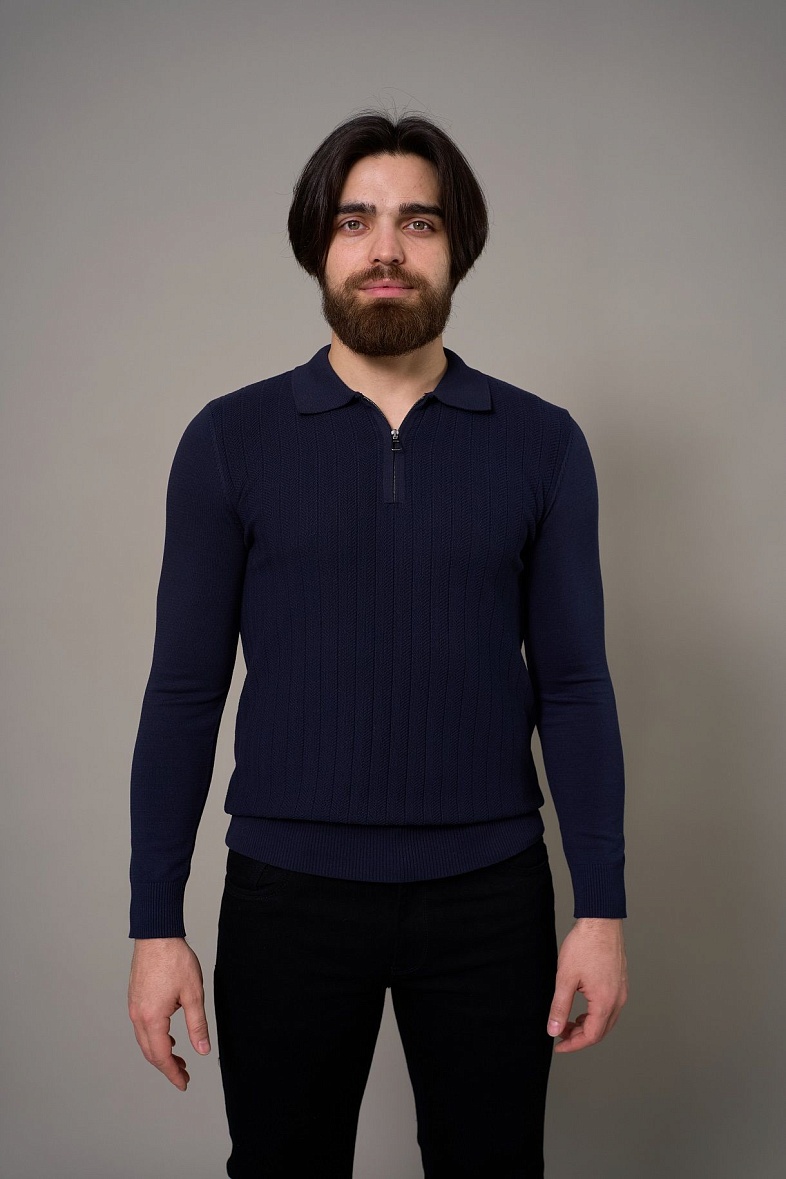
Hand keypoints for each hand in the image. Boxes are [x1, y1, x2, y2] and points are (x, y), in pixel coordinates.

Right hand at [128, 937, 210, 1089]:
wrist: (156, 935)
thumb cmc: (175, 960)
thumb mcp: (193, 994)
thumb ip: (197, 1025)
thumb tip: (202, 1050)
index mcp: (152, 1018)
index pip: (162, 1056)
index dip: (173, 1073)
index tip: (184, 1083)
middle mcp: (138, 1016)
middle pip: (150, 1052)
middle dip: (167, 1066)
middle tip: (184, 1074)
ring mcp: (134, 1007)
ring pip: (145, 1040)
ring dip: (161, 1052)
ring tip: (179, 1058)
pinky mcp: (135, 998)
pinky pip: (143, 1027)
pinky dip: (155, 1038)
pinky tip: (169, 1036)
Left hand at [547, 917, 627, 1053]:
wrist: (600, 921)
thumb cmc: (584, 945)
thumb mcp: (565, 978)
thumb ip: (559, 1007)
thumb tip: (553, 1030)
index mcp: (605, 1002)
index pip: (591, 1036)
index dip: (573, 1044)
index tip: (558, 1045)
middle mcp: (618, 1000)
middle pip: (601, 1031)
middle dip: (580, 1037)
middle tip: (560, 1033)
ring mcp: (622, 991)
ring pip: (607, 1020)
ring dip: (588, 1026)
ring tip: (568, 1021)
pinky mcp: (621, 982)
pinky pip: (610, 1007)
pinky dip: (596, 1014)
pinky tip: (583, 1008)